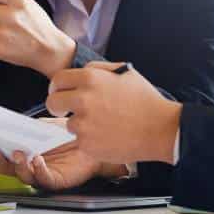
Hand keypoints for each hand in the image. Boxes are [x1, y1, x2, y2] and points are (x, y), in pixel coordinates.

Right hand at [0, 123, 126, 191]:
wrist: (93, 141)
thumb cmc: (68, 135)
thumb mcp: (42, 126)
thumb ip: (25, 127)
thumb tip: (6, 121)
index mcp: (22, 151)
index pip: (1, 152)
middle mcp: (29, 165)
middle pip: (6, 167)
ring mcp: (41, 174)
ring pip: (22, 175)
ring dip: (17, 164)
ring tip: (18, 152)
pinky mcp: (56, 180)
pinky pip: (44, 179)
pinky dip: (38, 170)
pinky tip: (37, 159)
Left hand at [47, 62, 181, 163]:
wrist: (160, 129)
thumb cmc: (145, 101)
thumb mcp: (124, 73)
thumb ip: (98, 69)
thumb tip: (80, 72)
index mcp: (91, 79)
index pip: (57, 80)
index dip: (56, 87)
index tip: (59, 93)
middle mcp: (83, 100)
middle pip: (52, 102)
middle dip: (57, 106)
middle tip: (66, 110)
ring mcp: (83, 124)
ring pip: (69, 124)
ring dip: (81, 125)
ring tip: (105, 125)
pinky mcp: (86, 144)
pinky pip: (80, 141)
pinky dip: (91, 140)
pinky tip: (108, 136)